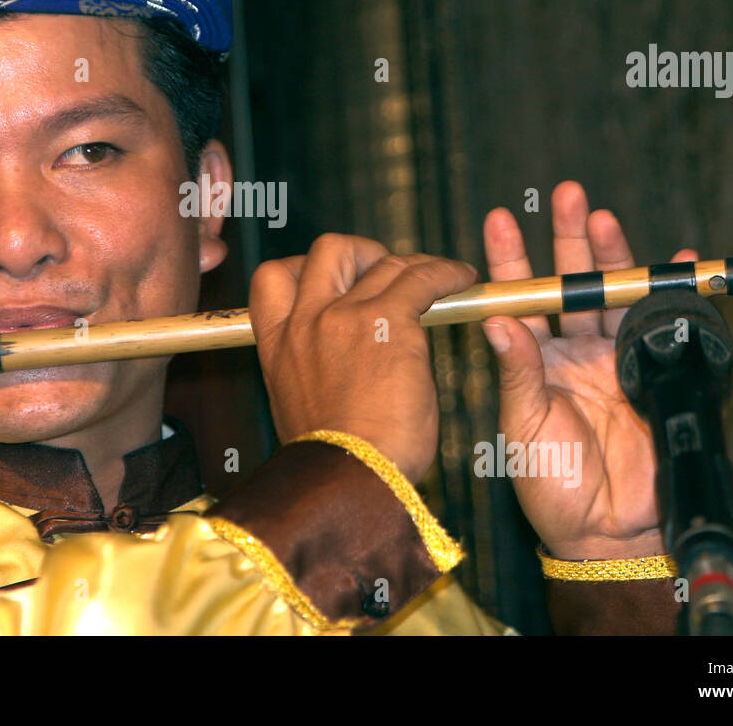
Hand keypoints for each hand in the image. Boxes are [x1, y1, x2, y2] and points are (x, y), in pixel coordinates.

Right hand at [249, 233, 477, 482]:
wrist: (348, 482)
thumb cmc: (335, 464)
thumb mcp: (301, 408)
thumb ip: (312, 372)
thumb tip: (338, 365)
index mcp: (276, 346)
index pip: (271, 279)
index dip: (302, 268)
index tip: (333, 282)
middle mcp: (305, 323)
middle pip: (327, 251)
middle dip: (361, 253)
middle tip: (387, 274)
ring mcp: (343, 318)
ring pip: (382, 261)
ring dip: (414, 264)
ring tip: (439, 278)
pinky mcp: (388, 322)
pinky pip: (421, 278)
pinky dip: (445, 273)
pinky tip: (461, 280)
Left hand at [481, 180, 695, 560]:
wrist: (605, 529)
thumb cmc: (550, 484)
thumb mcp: (523, 425)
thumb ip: (517, 372)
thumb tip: (496, 320)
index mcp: (531, 360)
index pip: (518, 298)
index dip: (510, 258)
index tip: (499, 218)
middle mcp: (570, 351)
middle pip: (570, 282)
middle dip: (568, 238)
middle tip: (566, 195)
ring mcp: (611, 359)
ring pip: (611, 294)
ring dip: (611, 255)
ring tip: (603, 217)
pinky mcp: (650, 374)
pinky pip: (662, 325)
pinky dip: (672, 292)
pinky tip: (679, 261)